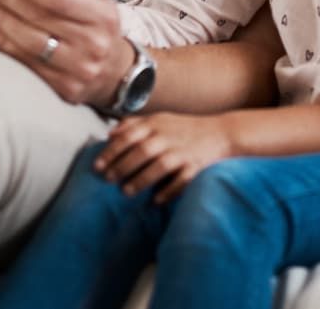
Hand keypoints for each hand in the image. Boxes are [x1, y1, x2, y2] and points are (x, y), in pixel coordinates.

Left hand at [0, 0, 127, 104]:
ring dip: (2, 21)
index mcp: (102, 17)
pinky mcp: (63, 88)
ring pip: (30, 43)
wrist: (114, 72)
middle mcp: (93, 45)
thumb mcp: (98, 0)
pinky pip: (26, 64)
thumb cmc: (98, 28)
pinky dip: (5, 44)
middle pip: (41, 19)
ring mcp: (78, 70)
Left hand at [96, 113, 236, 202]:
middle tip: (108, 180)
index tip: (97, 165)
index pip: (129, 136)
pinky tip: (156, 201)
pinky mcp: (197, 166)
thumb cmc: (185, 128)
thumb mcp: (160, 119)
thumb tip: (110, 134)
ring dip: (141, 179)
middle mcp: (169, 136)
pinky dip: (169, 191)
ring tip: (126, 192)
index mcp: (157, 124)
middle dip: (122, 166)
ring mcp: (184, 151)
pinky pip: (182, 180)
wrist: (222, 133)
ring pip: (160, 166)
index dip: (112, 151)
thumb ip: (135, 124)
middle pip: (142, 151)